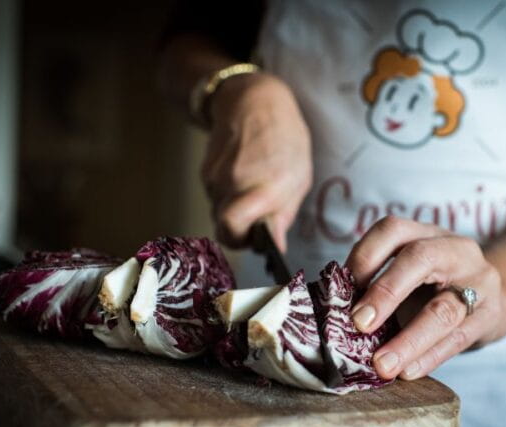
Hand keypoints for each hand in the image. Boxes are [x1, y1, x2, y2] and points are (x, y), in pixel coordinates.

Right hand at [201, 72, 311, 250]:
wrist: (253, 101)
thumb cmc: (285, 138)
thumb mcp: (299, 178)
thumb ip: (283, 215)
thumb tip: (275, 246)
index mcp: (263, 186)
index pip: (233, 227)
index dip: (241, 241)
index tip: (255, 240)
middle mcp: (235, 182)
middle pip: (225, 227)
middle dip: (239, 231)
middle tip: (256, 218)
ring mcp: (216, 176)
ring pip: (219, 212)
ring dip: (235, 209)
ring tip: (253, 186)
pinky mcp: (205, 171)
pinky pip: (215, 196)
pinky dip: (228, 194)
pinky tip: (243, 175)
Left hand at [344, 216, 505, 380]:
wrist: (490, 296)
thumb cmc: (433, 285)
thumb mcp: (407, 272)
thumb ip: (375, 283)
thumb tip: (334, 312)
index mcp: (425, 233)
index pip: (392, 230)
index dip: (364, 257)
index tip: (342, 292)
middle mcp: (455, 249)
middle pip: (420, 260)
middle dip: (386, 292)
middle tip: (359, 324)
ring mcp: (478, 281)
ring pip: (444, 309)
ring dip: (408, 340)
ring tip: (382, 365)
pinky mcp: (490, 314)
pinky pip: (458, 339)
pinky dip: (429, 357)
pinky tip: (407, 372)